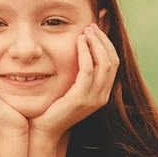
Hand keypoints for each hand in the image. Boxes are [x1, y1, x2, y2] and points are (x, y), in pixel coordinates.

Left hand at [32, 24, 118, 138]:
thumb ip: (79, 73)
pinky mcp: (80, 99)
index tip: (94, 30)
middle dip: (103, 40)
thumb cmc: (53, 107)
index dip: (106, 44)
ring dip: (96, 44)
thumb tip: (81, 51)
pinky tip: (78, 42)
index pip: (114, 63)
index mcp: (103, 93)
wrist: (44, 130)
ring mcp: (93, 99)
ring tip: (86, 31)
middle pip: (112, 61)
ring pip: (104, 64)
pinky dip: (85, 53)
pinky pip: (88, 70)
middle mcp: (102, 96)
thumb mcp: (71, 88)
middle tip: (90, 26)